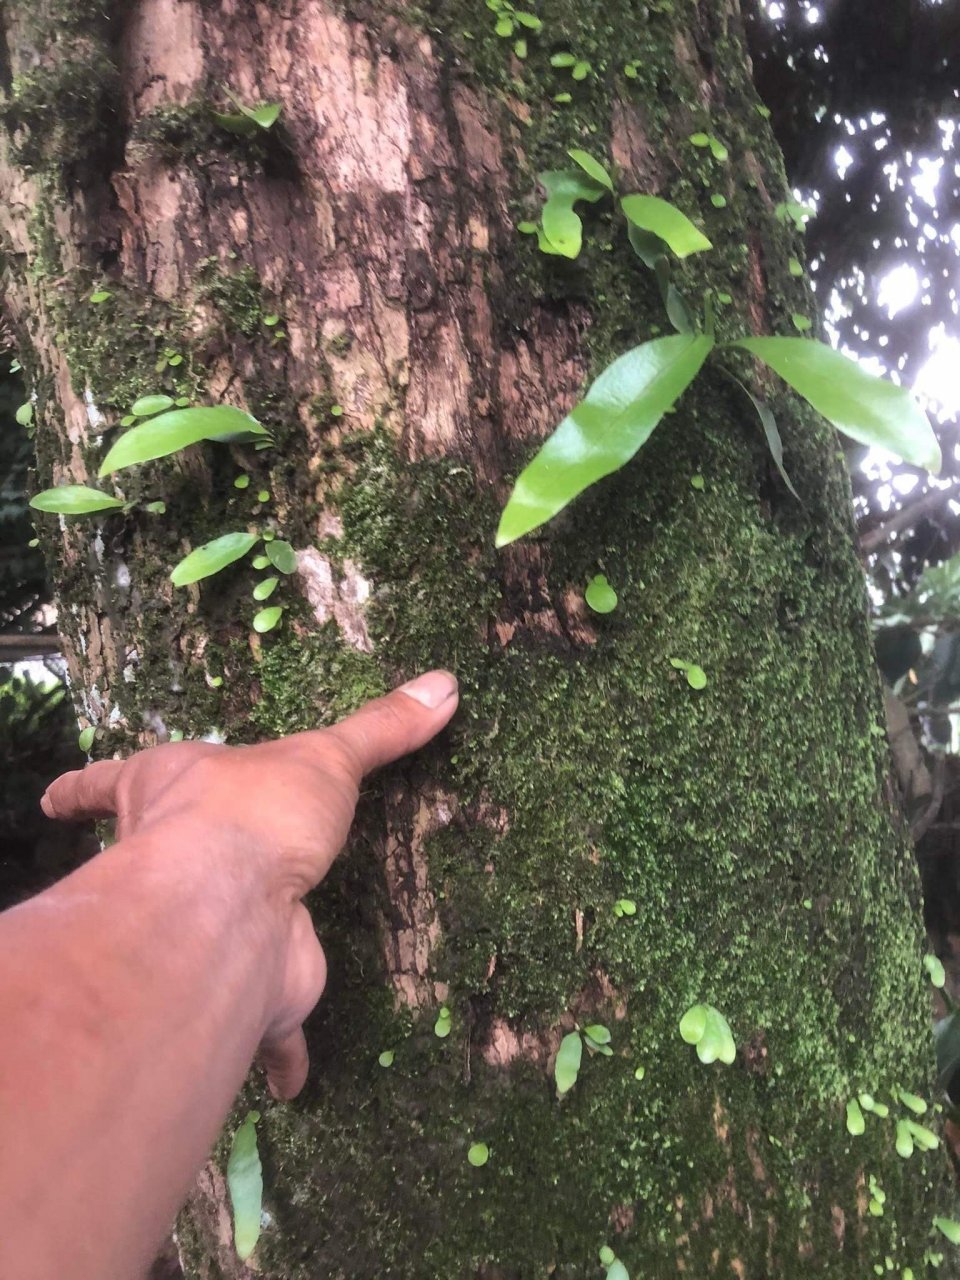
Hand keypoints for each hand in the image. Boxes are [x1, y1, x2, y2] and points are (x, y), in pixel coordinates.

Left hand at [40, 670, 458, 1098]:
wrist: (228, 903)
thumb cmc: (253, 809)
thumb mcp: (325, 755)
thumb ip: (380, 728)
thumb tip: (445, 683)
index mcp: (168, 792)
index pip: (109, 784)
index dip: (82, 788)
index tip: (53, 799)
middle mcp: (176, 864)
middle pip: (153, 870)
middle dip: (164, 879)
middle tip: (179, 883)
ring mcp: (205, 932)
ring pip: (203, 950)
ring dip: (221, 960)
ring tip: (239, 965)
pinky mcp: (245, 991)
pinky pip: (264, 1031)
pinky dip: (280, 1053)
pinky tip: (291, 1077)